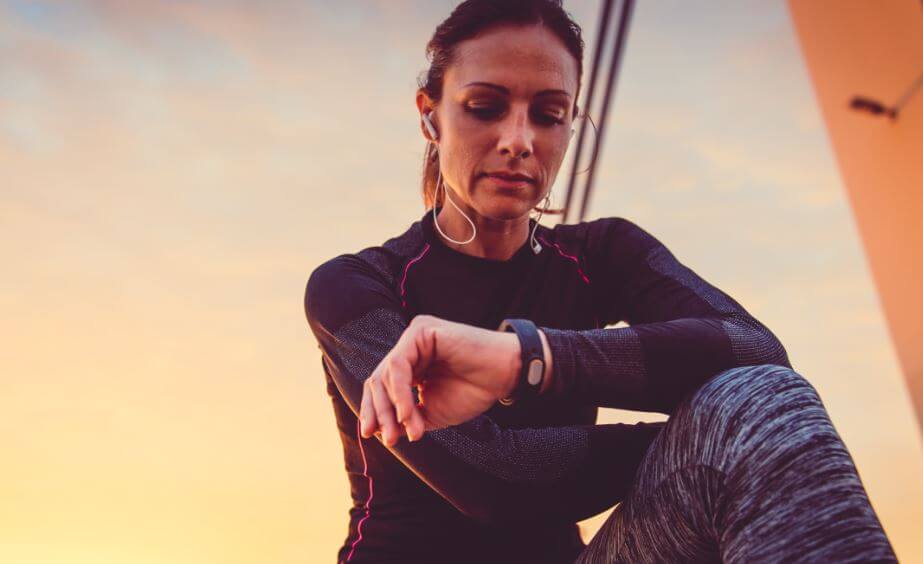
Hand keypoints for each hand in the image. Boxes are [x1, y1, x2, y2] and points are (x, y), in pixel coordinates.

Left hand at [359, 314, 520, 446]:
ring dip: (392, 407)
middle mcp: (410, 347)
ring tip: (403, 431)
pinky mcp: (421, 331)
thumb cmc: (474, 391)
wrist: (504, 375)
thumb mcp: (433, 412)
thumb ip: (408, 418)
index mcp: (412, 363)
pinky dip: (400, 392)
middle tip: (388, 439)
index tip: (372, 435)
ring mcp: (414, 337)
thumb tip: (379, 431)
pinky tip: (408, 412)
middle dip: (379, 412)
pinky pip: (399, 364)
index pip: (381, 386)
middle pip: (379, 379)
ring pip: (385, 373)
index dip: (374, 410)